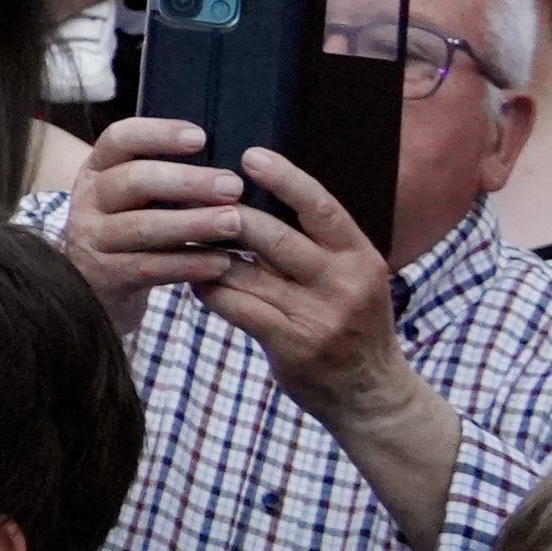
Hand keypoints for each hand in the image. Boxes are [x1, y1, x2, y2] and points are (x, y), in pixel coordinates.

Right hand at [57, 113, 248, 326]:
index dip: (158, 134)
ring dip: (192, 223)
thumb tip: (232, 157)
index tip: (200, 137)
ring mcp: (93, 238)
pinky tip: (220, 262)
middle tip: (233, 186)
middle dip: (187, 181)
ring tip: (234, 222)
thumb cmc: (129, 229)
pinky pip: (149, 267)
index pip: (119, 139)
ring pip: (143, 226)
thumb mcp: (132, 197)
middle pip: (133, 180)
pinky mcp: (105, 276)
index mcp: (97, 169)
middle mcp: (89, 199)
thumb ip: (166, 176)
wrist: (92, 287)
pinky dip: (187, 264)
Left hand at [205, 145, 423, 425]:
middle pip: (274, 236)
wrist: (371, 394)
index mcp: (361, 257)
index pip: (322, 208)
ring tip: (179, 232)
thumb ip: (319, 242)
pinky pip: (235, 305)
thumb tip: (263, 190)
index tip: (250, 155)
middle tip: (192, 194)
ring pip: (244, 271)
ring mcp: (318, 317)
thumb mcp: (354, 276)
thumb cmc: (351, 322)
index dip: (285, 178)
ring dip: (206, 252)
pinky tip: (194, 280)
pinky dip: (208, 289)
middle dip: (228, 214)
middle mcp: (344, 284)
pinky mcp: (291, 345)